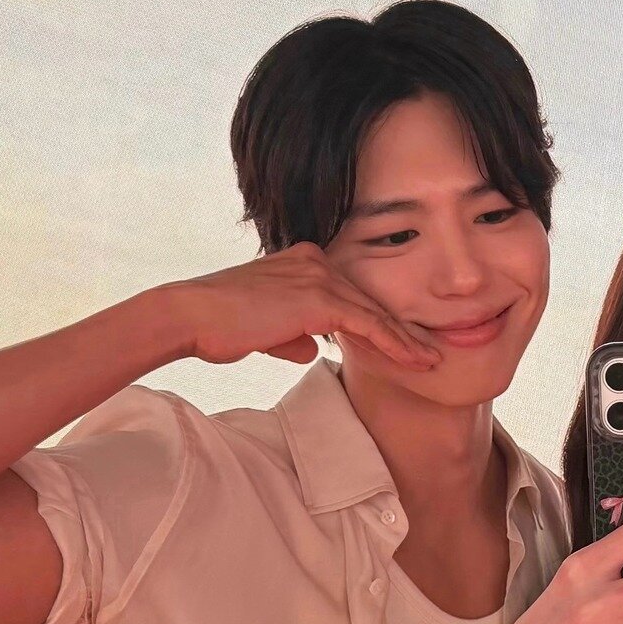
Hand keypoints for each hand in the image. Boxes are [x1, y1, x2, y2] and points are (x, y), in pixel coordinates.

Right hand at [161, 242, 440, 369]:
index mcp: (305, 262)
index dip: (381, 322)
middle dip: (403, 330)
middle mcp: (316, 262)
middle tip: (431, 352)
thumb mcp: (265, 328)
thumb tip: (311, 349)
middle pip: (371, 301)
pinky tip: (414, 360)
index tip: (405, 344)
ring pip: (376, 313)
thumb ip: (293, 334)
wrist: (190, 316)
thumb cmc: (218, 326)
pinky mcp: (319, 298)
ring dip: (407, 340)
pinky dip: (394, 344)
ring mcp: (319, 276)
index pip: (353, 296)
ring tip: (431, 361)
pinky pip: (368, 324)